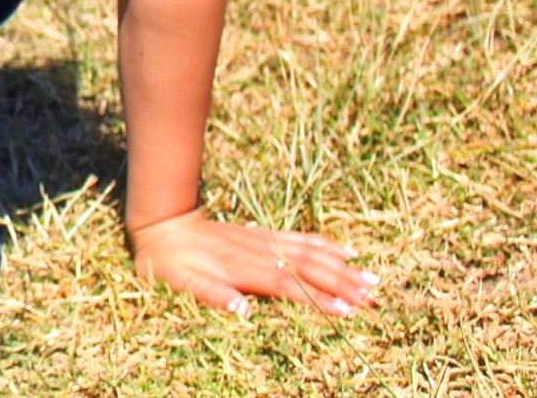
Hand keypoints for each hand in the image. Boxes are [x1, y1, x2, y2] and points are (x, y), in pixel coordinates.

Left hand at [128, 207, 380, 319]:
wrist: (163, 224)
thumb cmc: (169, 263)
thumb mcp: (181, 283)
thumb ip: (212, 295)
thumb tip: (244, 311)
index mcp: (239, 268)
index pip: (285, 284)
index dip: (316, 297)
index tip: (346, 309)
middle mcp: (257, 252)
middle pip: (306, 268)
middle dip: (341, 283)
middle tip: (373, 299)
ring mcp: (263, 240)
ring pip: (308, 252)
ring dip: (341, 266)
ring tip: (372, 279)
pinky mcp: (263, 234)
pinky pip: (299, 239)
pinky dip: (324, 245)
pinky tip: (346, 251)